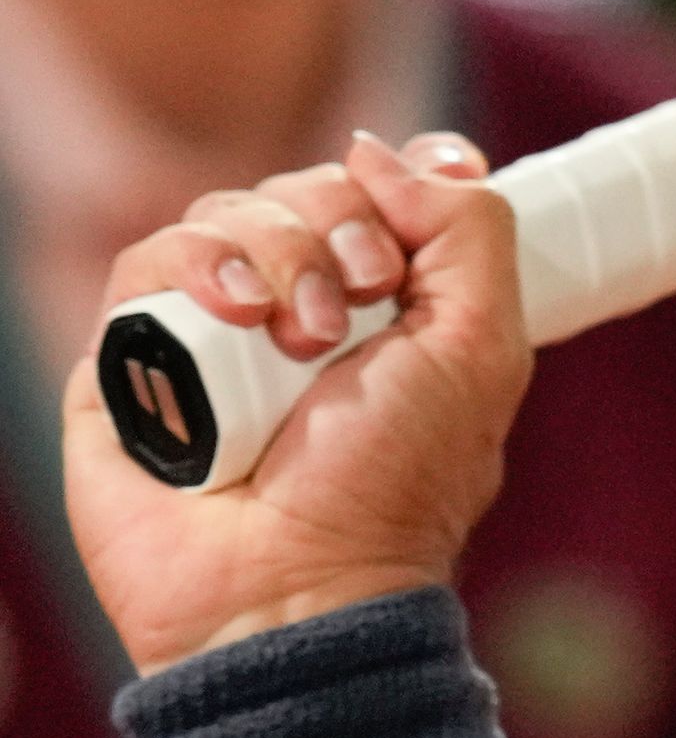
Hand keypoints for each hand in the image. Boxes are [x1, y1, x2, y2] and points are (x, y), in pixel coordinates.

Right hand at [65, 132, 530, 674]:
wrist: (291, 584)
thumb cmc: (393, 486)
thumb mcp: (479, 353)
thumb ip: (469, 235)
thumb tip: (394, 153)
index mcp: (395, 312)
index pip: (384, 191)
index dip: (403, 180)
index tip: (428, 204)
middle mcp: (304, 312)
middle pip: (307, 189)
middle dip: (341, 225)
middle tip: (361, 306)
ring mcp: (215, 329)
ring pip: (228, 212)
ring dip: (276, 252)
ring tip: (299, 336)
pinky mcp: (133, 350)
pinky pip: (150, 255)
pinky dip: (196, 264)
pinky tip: (232, 313)